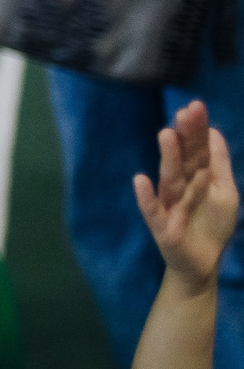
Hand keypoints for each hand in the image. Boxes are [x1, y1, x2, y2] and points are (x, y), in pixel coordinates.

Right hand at [135, 101, 238, 293]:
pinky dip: (146, 197)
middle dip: (184, 137)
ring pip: (170, 178)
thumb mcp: (226, 192)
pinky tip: (141, 180)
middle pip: (184, 159)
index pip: (197, 149)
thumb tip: (214, 132)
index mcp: (197, 177)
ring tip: (167, 135)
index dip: (197, 129)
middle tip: (184, 112)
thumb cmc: (213, 225)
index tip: (195, 106)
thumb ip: (220, 164)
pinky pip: (152, 210)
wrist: (204, 263)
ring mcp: (170, 204)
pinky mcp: (162, 225)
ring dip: (168, 158)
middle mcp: (181, 186)